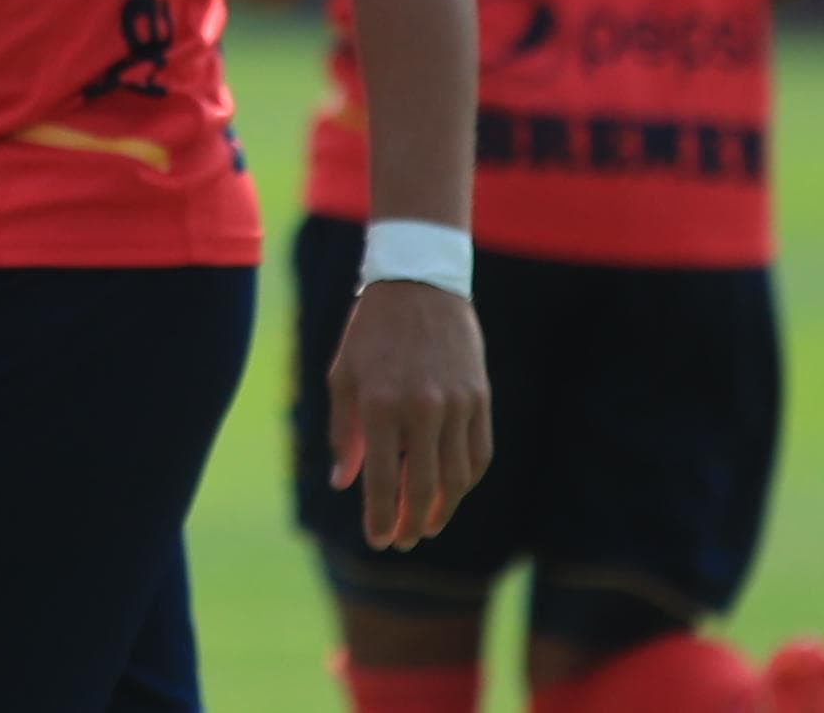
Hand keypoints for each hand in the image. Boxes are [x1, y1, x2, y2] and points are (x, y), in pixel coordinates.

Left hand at [328, 277, 491, 549]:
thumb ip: (342, 433)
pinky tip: (452, 492)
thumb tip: (343, 484)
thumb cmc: (371, 331)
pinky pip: (478, 454)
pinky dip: (466, 481)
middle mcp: (421, 408)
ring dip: (442, 509)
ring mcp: (456, 404)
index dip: (379, 516)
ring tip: (427, 525)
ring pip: (456, 478)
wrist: (419, 282)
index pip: (381, 479)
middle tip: (402, 542)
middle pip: (422, 487)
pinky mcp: (480, 398)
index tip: (377, 541)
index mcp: (379, 403)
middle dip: (411, 522)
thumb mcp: (343, 376)